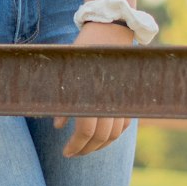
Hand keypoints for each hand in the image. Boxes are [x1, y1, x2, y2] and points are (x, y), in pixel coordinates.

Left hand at [54, 21, 134, 157]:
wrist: (108, 31)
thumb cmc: (82, 51)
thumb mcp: (66, 73)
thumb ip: (62, 101)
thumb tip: (57, 126)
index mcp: (92, 95)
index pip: (86, 132)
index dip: (75, 146)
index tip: (65, 153)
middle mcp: (109, 99)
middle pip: (100, 137)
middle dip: (86, 149)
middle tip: (73, 153)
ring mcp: (121, 99)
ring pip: (114, 134)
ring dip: (99, 145)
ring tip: (85, 147)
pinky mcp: (129, 97)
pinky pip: (124, 125)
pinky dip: (113, 135)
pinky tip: (102, 137)